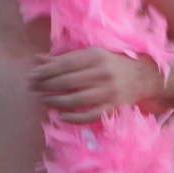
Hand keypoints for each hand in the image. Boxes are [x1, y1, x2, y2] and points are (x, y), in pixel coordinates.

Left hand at [28, 47, 147, 123]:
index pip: (65, 64)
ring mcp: (108, 92)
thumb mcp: (89, 55)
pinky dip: (73, 117)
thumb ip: (64, 57)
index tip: (31, 75)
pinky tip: (60, 115)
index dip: (46, 70)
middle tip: (32, 87)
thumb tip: (37, 59)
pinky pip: (89, 115)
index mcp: (96, 56)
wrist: (142, 77)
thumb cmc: (110, 63)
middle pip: (68, 81)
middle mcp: (102, 73)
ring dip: (56, 101)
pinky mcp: (112, 107)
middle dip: (46, 85)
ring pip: (76, 99)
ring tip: (43, 100)